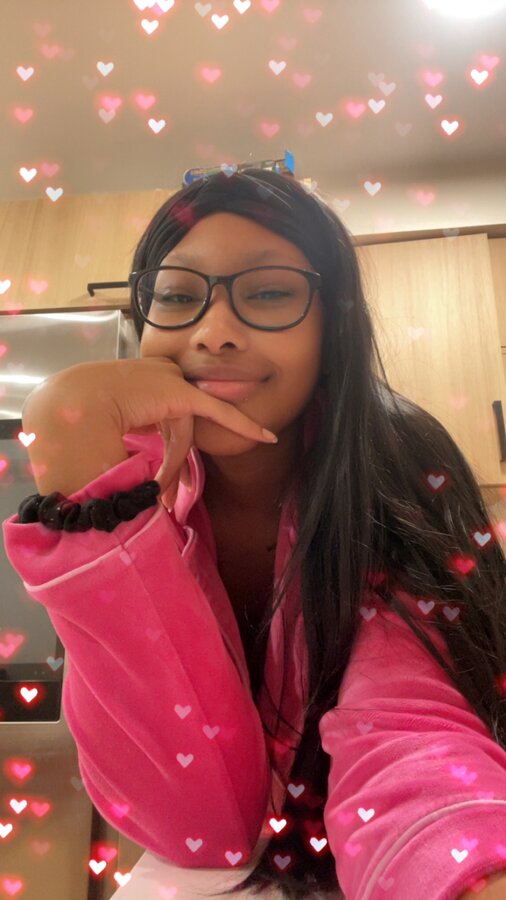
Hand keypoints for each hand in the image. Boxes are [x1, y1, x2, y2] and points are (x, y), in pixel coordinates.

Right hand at [34, 358, 276, 508]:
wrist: (72, 403)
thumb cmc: (79, 421)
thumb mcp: (107, 429)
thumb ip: (128, 440)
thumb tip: (135, 473)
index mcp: (142, 384)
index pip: (166, 419)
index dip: (170, 449)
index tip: (171, 469)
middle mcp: (160, 378)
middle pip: (175, 430)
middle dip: (172, 466)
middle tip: (166, 498)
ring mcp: (171, 382)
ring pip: (182, 435)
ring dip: (171, 467)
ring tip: (162, 495)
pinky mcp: (181, 393)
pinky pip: (219, 412)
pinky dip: (244, 425)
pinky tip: (266, 438)